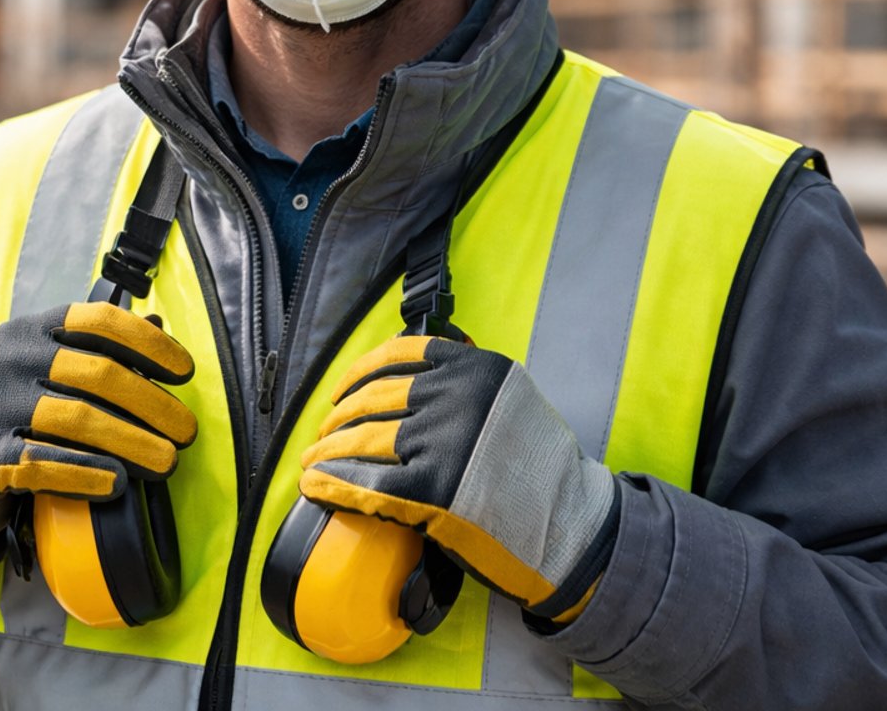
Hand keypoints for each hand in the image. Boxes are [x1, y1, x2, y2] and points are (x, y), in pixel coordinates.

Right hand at [0, 301, 197, 561]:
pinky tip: (116, 484)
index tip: (184, 372)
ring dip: (134, 442)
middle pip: (99, 373)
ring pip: (79, 420)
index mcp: (28, 330)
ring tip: (166, 463)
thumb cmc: (3, 416)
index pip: (98, 321)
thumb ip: (89, 353)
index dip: (149, 343)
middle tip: (186, 433)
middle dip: (153, 403)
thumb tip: (159, 327)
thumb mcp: (36, 373)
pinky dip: (87, 474)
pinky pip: (44, 463)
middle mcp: (8, 359)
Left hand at [300, 335, 619, 622]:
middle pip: (374, 400)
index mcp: (475, 368)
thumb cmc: (539, 472)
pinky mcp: (434, 490)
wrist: (574, 530)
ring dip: (329, 452)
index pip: (398, 356)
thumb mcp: (510, 401)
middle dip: (339, 418)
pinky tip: (315, 484)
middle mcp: (457, 397)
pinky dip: (335, 484)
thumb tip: (400, 385)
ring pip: (364, 439)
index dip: (358, 373)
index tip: (341, 391)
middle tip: (324, 434)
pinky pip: (368, 483)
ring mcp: (444, 442)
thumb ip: (464, 386)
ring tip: (312, 461)